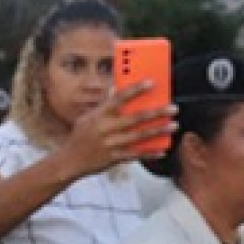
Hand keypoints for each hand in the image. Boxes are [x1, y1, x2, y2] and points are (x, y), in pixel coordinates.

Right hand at [58, 81, 178, 177]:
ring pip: (139, 136)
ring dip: (158, 131)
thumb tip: (116, 88)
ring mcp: (111, 145)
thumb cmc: (81, 136)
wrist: (70, 161)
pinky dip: (150, 152)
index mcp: (99, 115)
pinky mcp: (115, 158)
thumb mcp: (89, 117)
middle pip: (135, 118)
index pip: (119, 98)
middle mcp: (106, 129)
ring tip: (173, 125)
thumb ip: (104, 105)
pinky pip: (136, 154)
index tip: (151, 83)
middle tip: (173, 108)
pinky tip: (163, 148)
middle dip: (156, 113)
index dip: (135, 89)